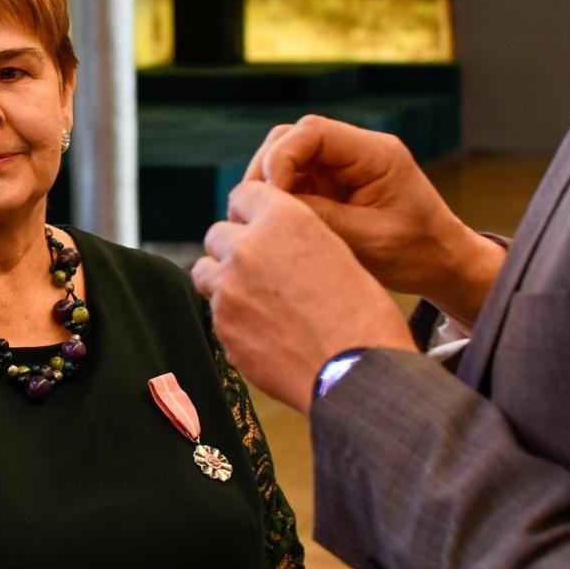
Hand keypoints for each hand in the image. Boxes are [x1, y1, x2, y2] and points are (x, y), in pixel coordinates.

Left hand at [192, 179, 412, 412]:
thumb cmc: (362, 316)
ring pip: (206, 272)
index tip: (259, 227)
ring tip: (259, 302)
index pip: (243, 194)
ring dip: (225, 281)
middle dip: (234, 248)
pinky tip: (265, 333)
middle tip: (261, 271)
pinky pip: (216, 314)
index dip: (251, 212)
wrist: (358, 373)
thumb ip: (295, 237)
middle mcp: (248, 248)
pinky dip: (233, 319)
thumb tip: (272, 238)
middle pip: (218, 234)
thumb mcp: (337, 253)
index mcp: (284, 220)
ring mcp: (229, 289)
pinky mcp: (222, 327)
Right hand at [244, 115, 500, 324]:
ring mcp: (342, 166)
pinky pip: (293, 180)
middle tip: (254, 208)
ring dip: (269, 185)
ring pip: (286, 157)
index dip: (281, 157)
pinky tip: (274, 224)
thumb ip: (320, 218)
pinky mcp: (331, 184)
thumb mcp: (368, 240)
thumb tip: (269, 206)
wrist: (442, 264)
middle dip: (267, 170)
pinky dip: (279, 199)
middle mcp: (356, 151)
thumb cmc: (417, 252)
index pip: (313, 132)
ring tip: (262, 218)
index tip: (271, 194)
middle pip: (292, 138)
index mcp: (375, 153)